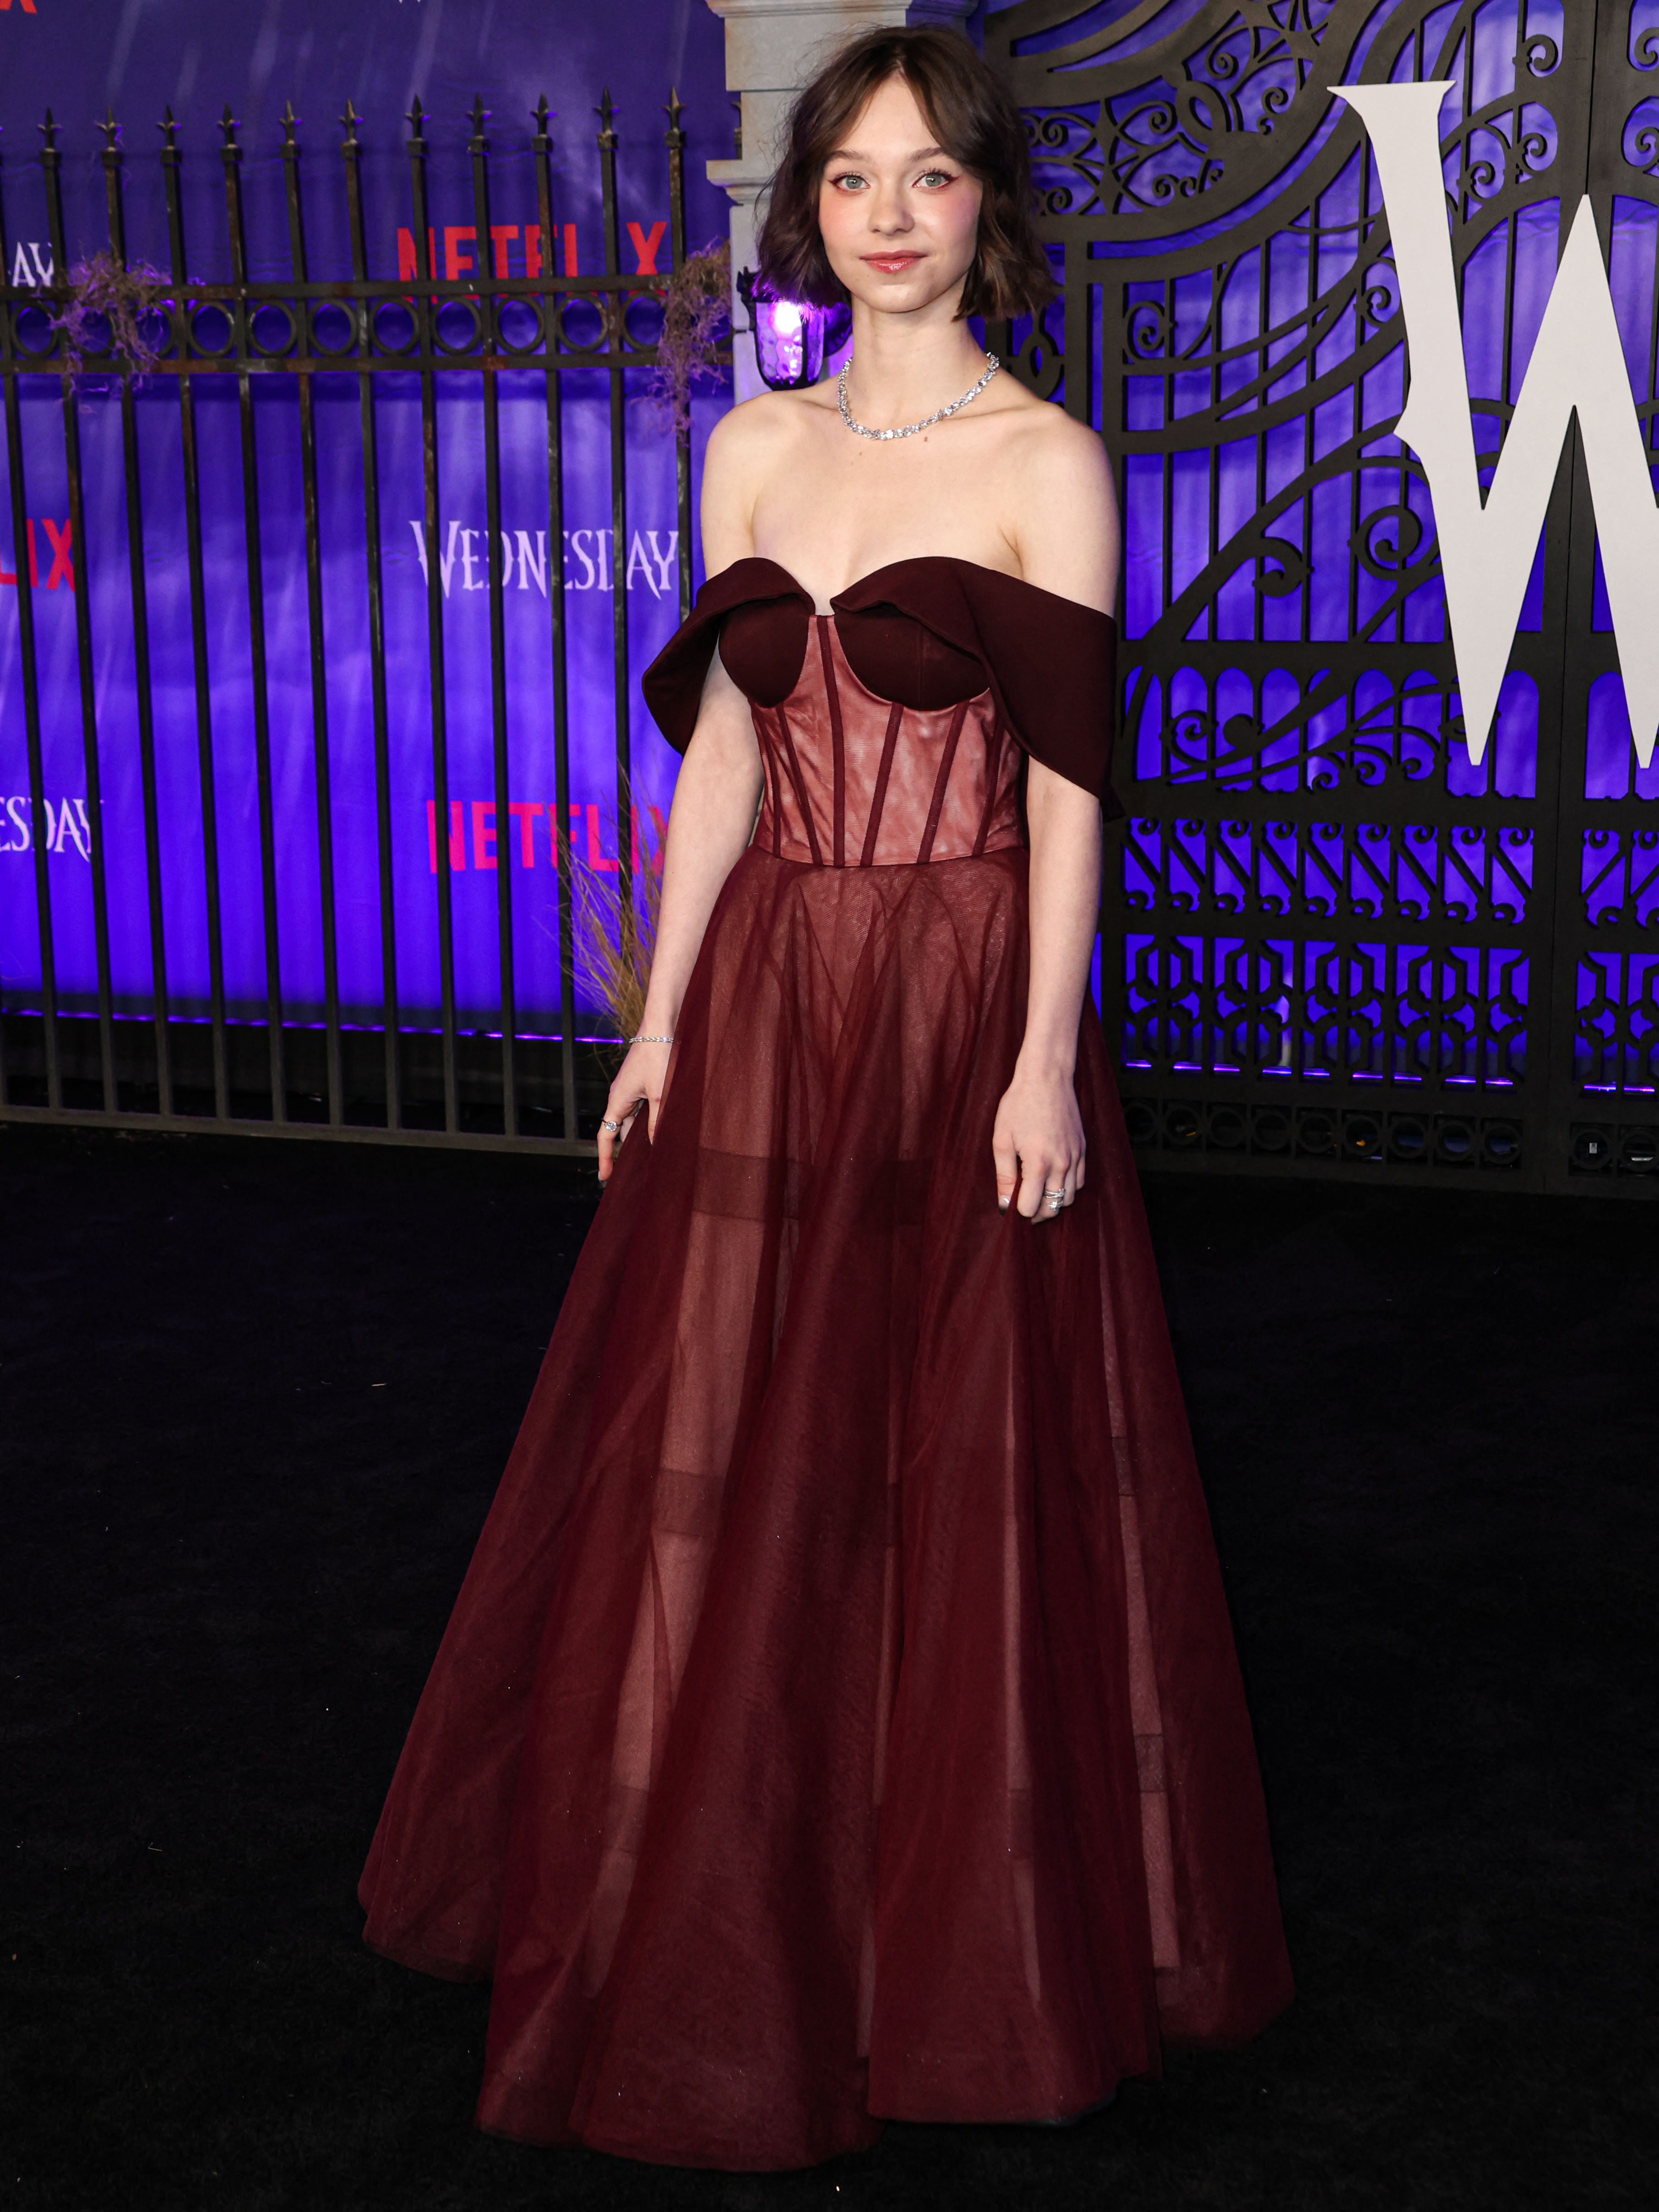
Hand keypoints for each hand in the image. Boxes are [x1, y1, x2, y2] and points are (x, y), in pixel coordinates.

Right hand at [597, 1040, 672, 1183]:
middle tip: (634, 1173)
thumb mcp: (660, 1093)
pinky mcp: (642, 1083)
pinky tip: (662, 1129)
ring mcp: (631, 1089)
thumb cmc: (659, 1056)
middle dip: (626, 1151)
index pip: (606, 1135)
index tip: (604, 1177)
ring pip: (633, 1120)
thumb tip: (656, 1145)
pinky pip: (641, 1109)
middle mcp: (620, 1096)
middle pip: (620, 1130)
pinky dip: (649, 1122)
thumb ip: (657, 1120)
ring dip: (640, 1136)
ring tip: (652, 1156)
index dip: (605, 1157)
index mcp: (617, 1099)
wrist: (662, 1025)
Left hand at [992, 1060, 1085, 1223]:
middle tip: (1023, 1207)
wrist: (1046, 1077)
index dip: (1017, 1210)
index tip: (1009, 1202)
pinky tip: (1054, 1181)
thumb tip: (1003, 1204)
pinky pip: (1080, 1181)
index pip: (1031, 1207)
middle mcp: (1061, 1164)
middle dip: (1037, 1214)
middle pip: (1053, 1207)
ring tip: (1038, 1196)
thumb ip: (1004, 1175)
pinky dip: (1068, 1188)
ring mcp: (1075, 1157)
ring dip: (1054, 1203)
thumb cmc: (1019, 1105)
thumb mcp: (1002, 1140)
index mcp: (1038, 1163)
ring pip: (1070, 1197)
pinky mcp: (1083, 1149)